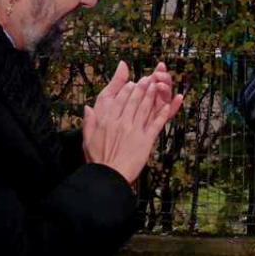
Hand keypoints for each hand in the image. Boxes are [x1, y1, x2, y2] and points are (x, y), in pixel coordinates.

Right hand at [83, 61, 183, 184]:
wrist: (109, 176)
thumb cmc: (98, 160)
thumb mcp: (87, 139)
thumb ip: (89, 122)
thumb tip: (87, 108)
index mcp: (108, 121)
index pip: (119, 101)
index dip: (126, 90)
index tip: (131, 83)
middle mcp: (122, 123)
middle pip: (134, 101)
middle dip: (141, 88)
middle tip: (147, 79)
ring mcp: (135, 131)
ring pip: (145, 109)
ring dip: (152, 96)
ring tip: (157, 86)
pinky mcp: (146, 141)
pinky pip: (156, 124)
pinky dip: (162, 114)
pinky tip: (167, 106)